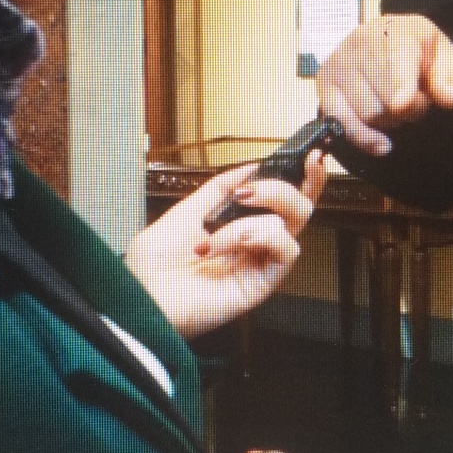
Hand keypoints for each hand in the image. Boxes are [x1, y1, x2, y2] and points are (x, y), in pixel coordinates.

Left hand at [125, 155, 325, 338]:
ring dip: (252, 220)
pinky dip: (261, 236)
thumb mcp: (186, 210)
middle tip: (248, 193)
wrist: (142, 296)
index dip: (304, 178)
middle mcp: (255, 244)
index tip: (310, 157)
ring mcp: (259, 262)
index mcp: (240, 226)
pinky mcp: (262, 283)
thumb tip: (250, 167)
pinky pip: (286, 250)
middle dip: (281, 188)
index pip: (283, 200)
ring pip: (292, 224)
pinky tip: (234, 242)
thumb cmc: (154, 265)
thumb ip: (219, 188)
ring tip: (219, 234)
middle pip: (298, 207)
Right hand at [316, 16, 452, 155]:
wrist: (383, 39)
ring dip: (388, 120)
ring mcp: (338, 62)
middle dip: (408, 110)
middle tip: (414, 98)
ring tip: (393, 102)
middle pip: (385, 98)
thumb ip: (448, 76)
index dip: (400, 83)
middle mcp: (360, 40)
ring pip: (367, 114)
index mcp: (396, 30)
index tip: (402, 103)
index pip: (397, 59)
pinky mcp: (324, 82)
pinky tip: (380, 143)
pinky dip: (362, 137)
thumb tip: (448, 98)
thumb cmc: (418, 51)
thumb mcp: (443, 56)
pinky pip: (341, 121)